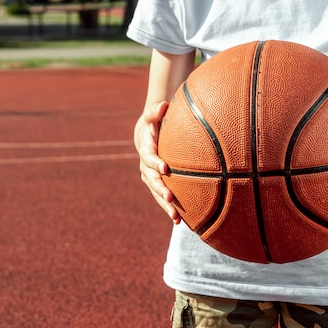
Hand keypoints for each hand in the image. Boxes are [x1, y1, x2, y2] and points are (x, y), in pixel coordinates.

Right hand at [134, 100, 180, 223]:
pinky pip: (162, 199)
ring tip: (176, 218)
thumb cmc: (154, 125)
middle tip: (170, 198)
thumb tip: (163, 104)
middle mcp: (146, 168)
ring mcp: (150, 179)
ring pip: (157, 194)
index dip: (156, 162)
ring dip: (165, 206)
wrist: (146, 138)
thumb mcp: (152, 117)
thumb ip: (155, 112)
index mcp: (146, 151)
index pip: (149, 157)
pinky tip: (181, 222)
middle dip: (161, 190)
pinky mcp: (157, 186)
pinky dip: (170, 210)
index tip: (166, 167)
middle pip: (152, 181)